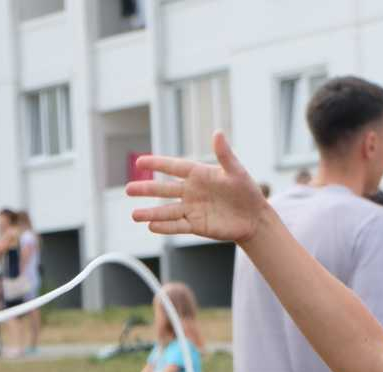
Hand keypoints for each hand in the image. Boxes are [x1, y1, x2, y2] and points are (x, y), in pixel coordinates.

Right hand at [130, 133, 268, 245]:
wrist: (254, 218)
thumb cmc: (247, 191)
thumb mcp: (236, 171)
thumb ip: (224, 154)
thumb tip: (217, 132)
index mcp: (199, 174)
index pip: (173, 166)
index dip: (157, 163)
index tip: (140, 161)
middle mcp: (191, 191)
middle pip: (164, 189)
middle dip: (146, 189)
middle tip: (128, 189)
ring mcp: (192, 209)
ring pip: (167, 210)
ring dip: (151, 213)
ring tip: (134, 215)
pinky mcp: (196, 225)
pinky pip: (178, 226)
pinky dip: (166, 227)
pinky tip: (151, 226)